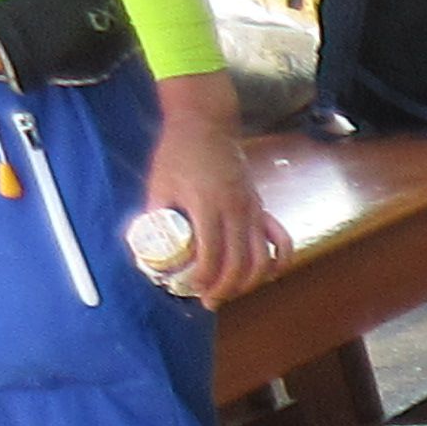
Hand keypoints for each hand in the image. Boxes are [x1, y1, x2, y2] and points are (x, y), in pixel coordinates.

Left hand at [143, 76, 283, 304]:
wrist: (206, 124)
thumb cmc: (178, 152)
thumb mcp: (159, 183)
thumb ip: (155, 215)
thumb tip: (147, 247)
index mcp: (207, 206)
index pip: (210, 255)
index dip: (202, 278)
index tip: (190, 288)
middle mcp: (236, 212)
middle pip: (238, 264)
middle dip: (224, 288)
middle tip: (208, 301)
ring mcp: (253, 211)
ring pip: (260, 259)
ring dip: (249, 283)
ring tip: (232, 292)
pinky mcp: (262, 209)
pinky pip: (279, 241)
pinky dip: (278, 262)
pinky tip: (267, 274)